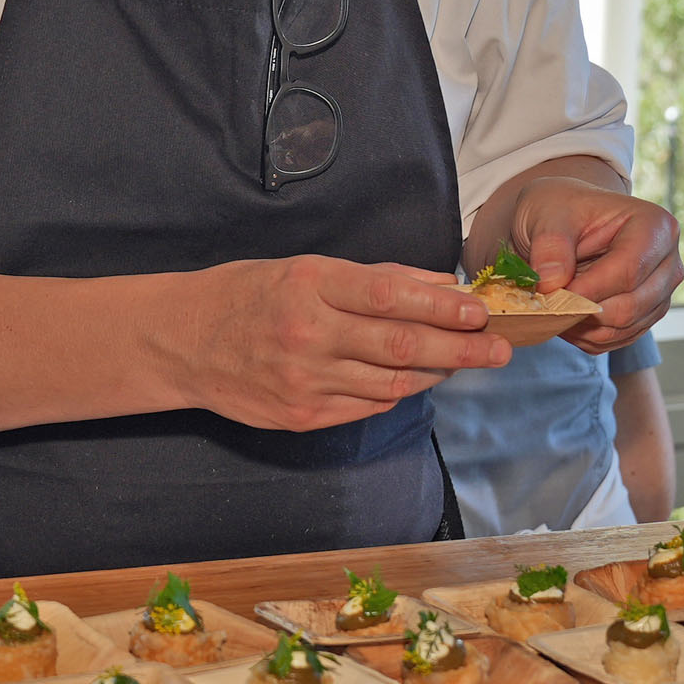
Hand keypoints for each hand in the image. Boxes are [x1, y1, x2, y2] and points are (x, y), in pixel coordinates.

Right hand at [169, 256, 508, 429]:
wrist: (182, 342)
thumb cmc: (249, 294)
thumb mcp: (306, 268)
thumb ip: (376, 277)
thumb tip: (441, 283)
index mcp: (311, 285)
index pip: (392, 296)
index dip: (443, 306)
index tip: (481, 311)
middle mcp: (308, 334)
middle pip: (402, 345)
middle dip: (461, 348)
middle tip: (500, 348)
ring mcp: (304, 380)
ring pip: (391, 382)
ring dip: (436, 372)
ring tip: (464, 361)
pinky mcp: (301, 416)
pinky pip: (367, 406)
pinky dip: (399, 393)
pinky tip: (417, 379)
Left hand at [508, 177, 683, 351]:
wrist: (565, 221)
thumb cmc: (561, 210)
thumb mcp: (547, 215)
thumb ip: (550, 246)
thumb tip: (552, 284)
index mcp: (654, 225)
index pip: (629, 270)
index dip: (587, 289)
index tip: (551, 294)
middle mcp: (668, 261)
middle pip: (630, 305)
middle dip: (584, 310)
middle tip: (547, 302)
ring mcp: (661, 292)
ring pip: (623, 328)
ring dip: (583, 326)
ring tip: (554, 306)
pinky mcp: (647, 315)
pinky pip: (618, 339)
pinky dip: (588, 336)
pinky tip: (567, 315)